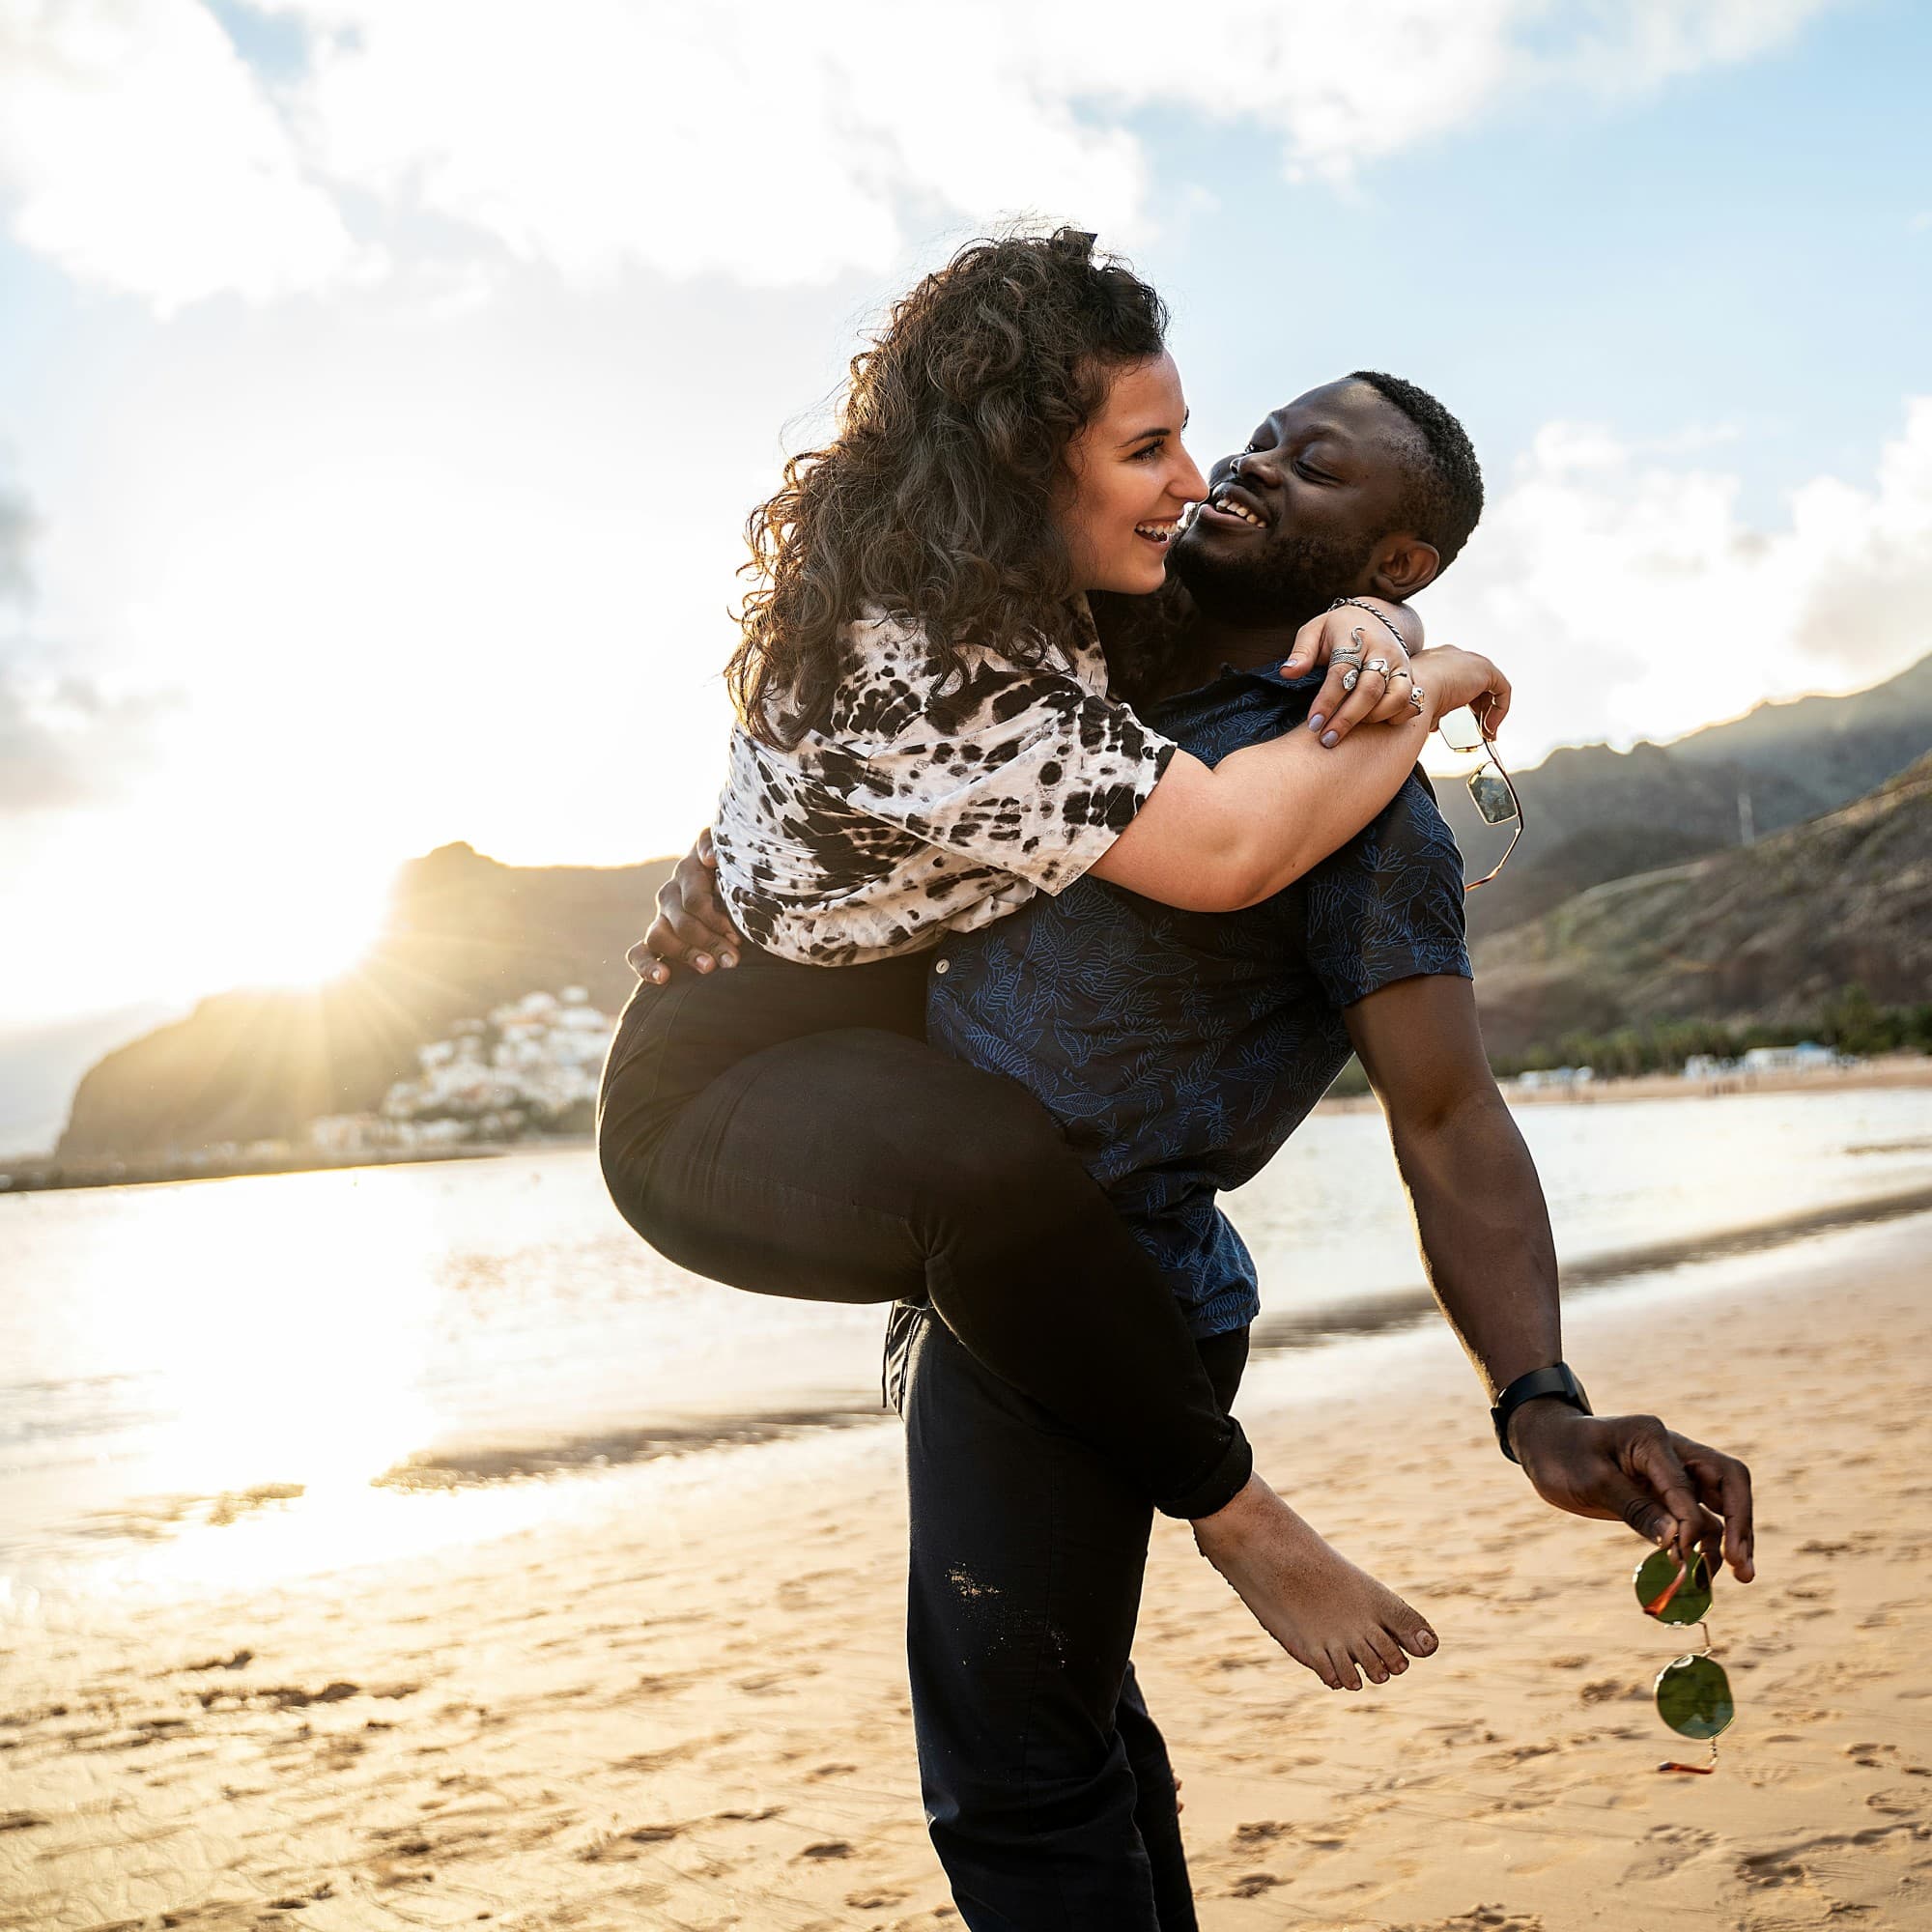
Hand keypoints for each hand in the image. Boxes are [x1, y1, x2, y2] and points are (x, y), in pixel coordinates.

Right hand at [625, 828, 742, 984]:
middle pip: (682, 922)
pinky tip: (663, 978)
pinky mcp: (656, 937)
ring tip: (709, 968)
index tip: (738, 937)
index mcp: (688, 872)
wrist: (725, 875)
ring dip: (685, 954)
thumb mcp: (727, 848)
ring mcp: (661, 916)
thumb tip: (708, 859)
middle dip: (709, 942)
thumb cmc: (732, 866)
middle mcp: (670, 893)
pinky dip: (647, 966)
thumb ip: (714, 844)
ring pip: (659, 936)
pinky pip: (638, 953)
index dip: (716, 921)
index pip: (695, 901)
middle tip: (732, 960)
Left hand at [1282, 601, 1422, 747]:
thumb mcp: (1314, 631)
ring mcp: (1400, 665)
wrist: (1373, 620)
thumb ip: (1302, 651)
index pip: (1341, 672)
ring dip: (1373, 719)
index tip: (1313, 723)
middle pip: (1370, 690)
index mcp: (1355, 639)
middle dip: (1347, 719)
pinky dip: (1397, 718)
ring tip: (1349, 730)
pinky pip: (1412, 703)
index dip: (1327, 700)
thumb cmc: (1336, 630)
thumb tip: (1287, 672)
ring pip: (1397, 698)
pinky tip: (1374, 725)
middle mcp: (1382, 652)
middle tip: (1326, 739)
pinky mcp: (1410, 677)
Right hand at [1407, 645, 1512, 739]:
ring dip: (1489, 711)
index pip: (1454, 680)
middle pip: (1474, 682)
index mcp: (1432, 661)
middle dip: (1478, 707)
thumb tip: (1434, 724)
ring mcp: (1469, 660)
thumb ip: (1429, 710)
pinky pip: (1502, 690)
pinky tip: (1488, 727)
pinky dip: (1499, 710)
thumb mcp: (1416, 706)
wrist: (1408, 695)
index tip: (1459, 723)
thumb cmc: (1404, 703)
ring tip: (1484, 731)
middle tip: (1477, 728)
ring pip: (1489, 687)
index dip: (1459, 703)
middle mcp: (1452, 655)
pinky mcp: (1485, 669)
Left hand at [1508, 1401, 1754, 1583]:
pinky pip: (1698, 1517)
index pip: (1687, 1484)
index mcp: (1653, 1439)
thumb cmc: (1561, 1453)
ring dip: (1731, 1538)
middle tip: (1742, 1566)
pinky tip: (1707, 1570)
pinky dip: (1707, 1543)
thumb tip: (1678, 1542)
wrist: (1543, 1443)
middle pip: (1728, 1482)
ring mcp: (1673, 1472)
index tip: (1681, 1558)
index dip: (1691, 1523)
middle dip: (1740, 1524)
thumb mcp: (1590, 1481)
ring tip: (1739, 1576)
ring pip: (1720, 1502)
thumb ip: (1634, 1508)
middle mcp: (1672, 1452)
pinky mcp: (1667, 1492)